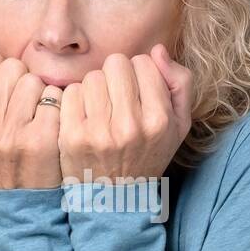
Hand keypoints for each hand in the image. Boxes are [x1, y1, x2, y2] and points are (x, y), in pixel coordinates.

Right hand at [0, 49, 63, 188]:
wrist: (20, 203)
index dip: (1, 71)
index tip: (6, 91)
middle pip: (12, 66)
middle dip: (22, 79)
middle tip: (25, 104)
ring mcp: (12, 133)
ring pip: (34, 80)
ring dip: (41, 93)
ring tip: (37, 115)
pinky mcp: (42, 139)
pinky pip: (54, 97)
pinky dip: (58, 106)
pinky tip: (52, 124)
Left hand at [58, 45, 192, 183]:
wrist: (116, 200)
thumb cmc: (148, 155)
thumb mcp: (179, 125)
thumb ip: (179, 83)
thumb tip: (157, 50)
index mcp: (159, 120)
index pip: (143, 62)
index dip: (139, 73)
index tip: (137, 93)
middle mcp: (131, 126)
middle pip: (115, 63)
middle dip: (115, 76)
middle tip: (116, 99)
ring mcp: (99, 132)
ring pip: (91, 77)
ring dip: (95, 89)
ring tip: (100, 111)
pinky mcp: (72, 137)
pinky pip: (70, 93)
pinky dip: (75, 102)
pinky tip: (84, 119)